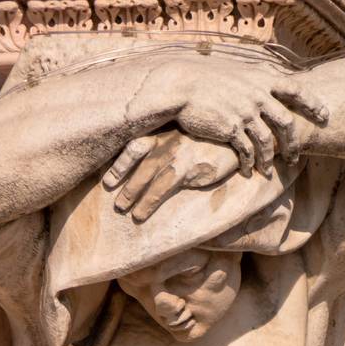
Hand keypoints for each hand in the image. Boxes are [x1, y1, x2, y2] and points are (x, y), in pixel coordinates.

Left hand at [103, 131, 239, 221]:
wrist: (237, 139)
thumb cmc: (209, 141)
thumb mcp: (187, 137)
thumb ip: (168, 146)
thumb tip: (149, 165)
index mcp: (164, 132)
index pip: (135, 144)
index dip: (120, 162)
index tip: (107, 181)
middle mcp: (168, 140)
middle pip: (138, 160)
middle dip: (122, 180)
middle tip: (115, 200)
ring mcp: (178, 154)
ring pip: (149, 176)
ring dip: (134, 194)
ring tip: (125, 211)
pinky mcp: (191, 168)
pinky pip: (164, 186)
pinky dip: (149, 201)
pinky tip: (141, 214)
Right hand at [136, 56, 328, 173]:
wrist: (181, 86)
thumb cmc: (206, 80)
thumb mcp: (236, 73)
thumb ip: (255, 83)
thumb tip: (267, 90)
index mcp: (261, 79)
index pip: (296, 89)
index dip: (313, 103)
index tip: (325, 115)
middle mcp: (257, 95)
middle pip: (286, 122)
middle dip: (292, 143)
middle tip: (294, 157)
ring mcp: (244, 112)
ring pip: (267, 142)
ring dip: (270, 159)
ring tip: (268, 170)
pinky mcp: (230, 129)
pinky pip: (246, 152)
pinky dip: (249, 164)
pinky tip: (248, 171)